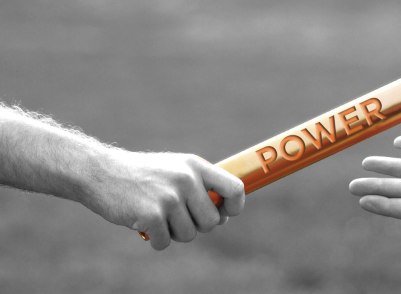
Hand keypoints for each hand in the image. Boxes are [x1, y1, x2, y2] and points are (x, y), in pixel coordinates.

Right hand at [82, 152, 244, 249]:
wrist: (100, 172)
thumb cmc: (143, 175)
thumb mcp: (176, 169)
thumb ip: (201, 187)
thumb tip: (225, 215)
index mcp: (196, 166)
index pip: (235, 188)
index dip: (235, 206)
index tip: (225, 214)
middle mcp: (186, 180)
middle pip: (212, 221)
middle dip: (197, 225)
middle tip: (177, 217)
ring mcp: (169, 197)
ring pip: (190, 235)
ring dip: (174, 233)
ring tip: (159, 216)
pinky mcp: (151, 215)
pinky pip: (166, 243)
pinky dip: (156, 239)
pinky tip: (144, 224)